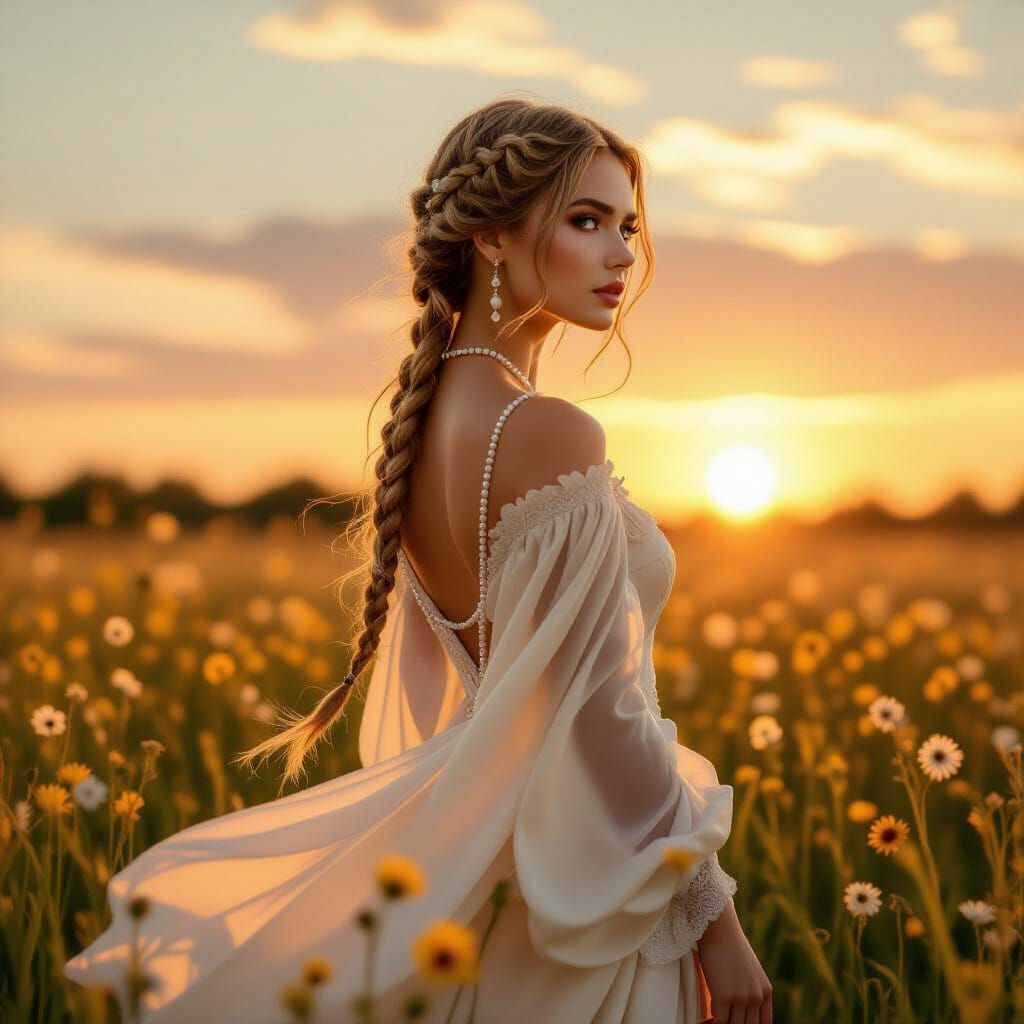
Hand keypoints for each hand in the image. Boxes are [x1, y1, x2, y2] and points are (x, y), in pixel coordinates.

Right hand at [696, 902, 771, 1023]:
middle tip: (719, 1021)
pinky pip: (719, 1022)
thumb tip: (738, 1009)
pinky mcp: (724, 996)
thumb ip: (748, 989)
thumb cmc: (727, 944)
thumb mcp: (746, 969)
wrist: (718, 926)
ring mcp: (742, 998)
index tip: (734, 1022)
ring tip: (708, 1022)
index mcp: (765, 991)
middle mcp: (757, 996)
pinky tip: (702, 1021)